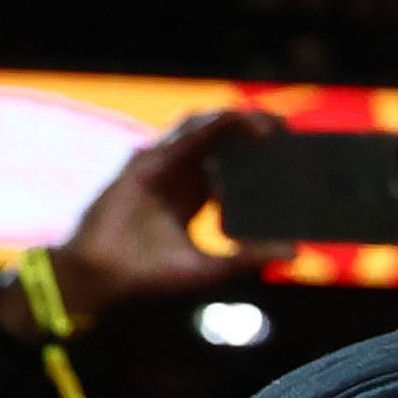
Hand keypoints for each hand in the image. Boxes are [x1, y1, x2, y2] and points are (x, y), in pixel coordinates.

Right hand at [10, 106, 286, 337]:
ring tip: (277, 126)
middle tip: (293, 135)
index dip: (262, 159)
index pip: (233, 165)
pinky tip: (250, 125)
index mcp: (193, 195)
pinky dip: (221, 124)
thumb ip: (249, 257)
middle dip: (257, 132)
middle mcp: (179, 173)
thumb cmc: (149, 277)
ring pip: (207, 126)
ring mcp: (162, 162)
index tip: (295, 161)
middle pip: (223, 140)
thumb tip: (295, 252)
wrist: (102, 278)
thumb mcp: (211, 268)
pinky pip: (190, 132)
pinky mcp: (149, 160)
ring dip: (242, 119)